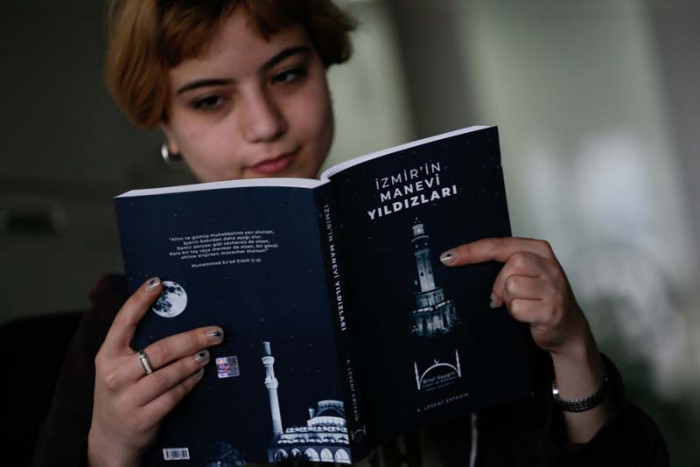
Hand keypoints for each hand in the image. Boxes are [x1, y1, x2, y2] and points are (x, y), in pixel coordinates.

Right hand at [88, 277, 223, 466]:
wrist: (110, 438)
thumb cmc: (122, 392)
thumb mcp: (119, 367)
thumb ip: (137, 346)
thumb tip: (175, 316)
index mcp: (108, 355)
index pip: (123, 322)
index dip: (140, 300)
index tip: (158, 282)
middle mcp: (115, 375)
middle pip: (159, 350)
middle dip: (191, 338)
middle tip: (214, 331)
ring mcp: (127, 398)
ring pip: (168, 374)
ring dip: (192, 362)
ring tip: (207, 354)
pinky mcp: (142, 417)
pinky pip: (173, 395)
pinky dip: (189, 383)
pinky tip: (198, 375)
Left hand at [441, 238, 612, 441]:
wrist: (568, 329)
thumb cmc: (540, 298)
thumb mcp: (525, 273)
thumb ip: (504, 264)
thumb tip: (461, 262)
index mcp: (539, 249)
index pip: (498, 245)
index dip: (471, 251)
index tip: (448, 258)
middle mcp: (549, 265)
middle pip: (508, 265)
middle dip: (499, 283)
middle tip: (503, 296)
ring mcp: (553, 288)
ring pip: (511, 287)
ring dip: (508, 301)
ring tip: (520, 305)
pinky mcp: (551, 310)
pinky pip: (517, 308)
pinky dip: (516, 315)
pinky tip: (527, 316)